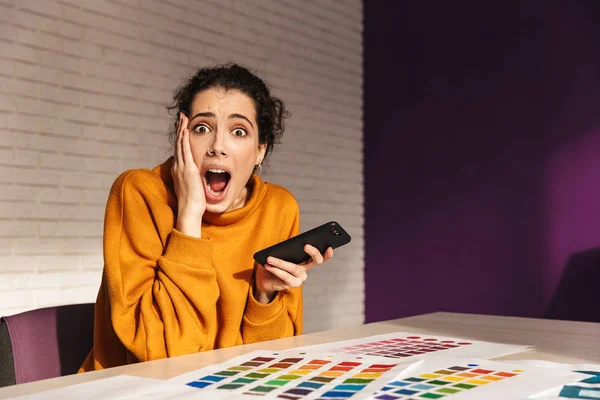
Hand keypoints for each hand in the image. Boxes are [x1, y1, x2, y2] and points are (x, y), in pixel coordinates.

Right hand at [172, 112, 204, 237]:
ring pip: (180, 144)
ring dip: (181, 130)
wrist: (189, 210)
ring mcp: (182, 167)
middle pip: (178, 144)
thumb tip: (195, 177)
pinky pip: (185, 150)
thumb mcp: (191, 187)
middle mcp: (178, 167)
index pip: (179, 151)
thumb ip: (192, 179)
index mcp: (179, 171)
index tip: (182, 129)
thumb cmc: (192, 203)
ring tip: (183, 118)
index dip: (180, 138)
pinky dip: (184, 139)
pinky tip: (185, 130)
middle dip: (179, 130)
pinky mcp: (188, 169)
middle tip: (181, 118)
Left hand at [253, 245, 333, 303]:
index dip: (328, 254)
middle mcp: (306, 269)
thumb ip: (286, 249)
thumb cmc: (273, 262)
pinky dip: (275, 270)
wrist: (264, 279)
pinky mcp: (292, 284)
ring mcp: (300, 278)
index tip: (330, 247)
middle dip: (313, 252)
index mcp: (306, 260)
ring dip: (281, 262)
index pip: (321, 256)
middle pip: (316, 261)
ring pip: (295, 268)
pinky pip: (285, 276)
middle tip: (306, 245)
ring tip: (270, 258)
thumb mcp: (279, 253)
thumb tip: (287, 245)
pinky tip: (268, 265)